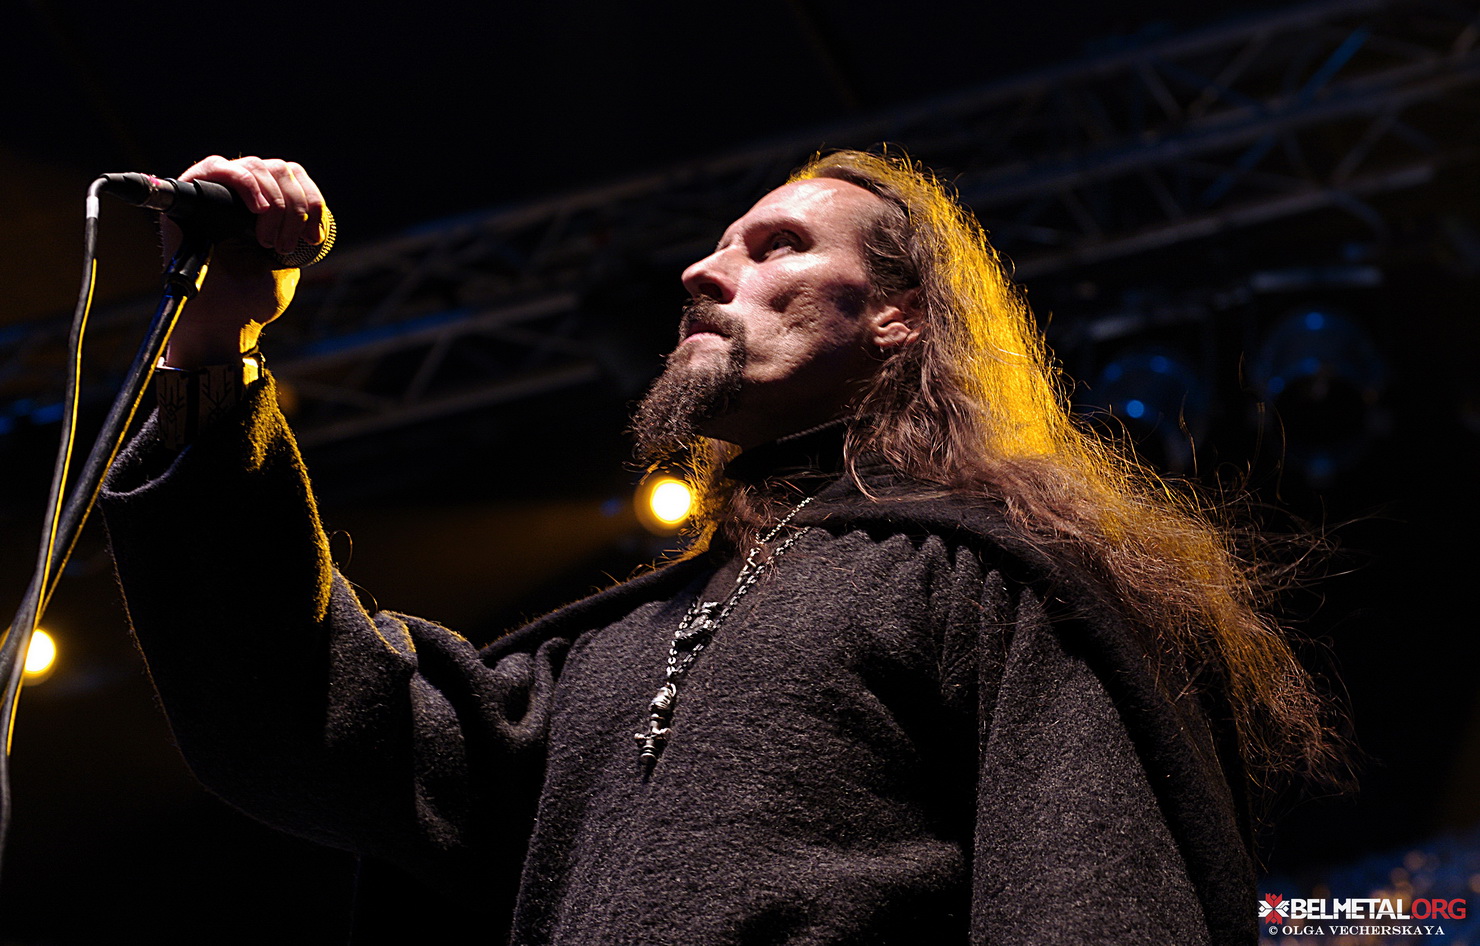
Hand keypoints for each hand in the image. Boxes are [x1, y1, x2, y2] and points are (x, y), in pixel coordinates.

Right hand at [161, 156, 328, 367]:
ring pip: (255, 166)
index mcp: (264, 209)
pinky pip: (215, 167)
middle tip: (289, 244)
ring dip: (274, 202)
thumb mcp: (287, 259)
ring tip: (270, 241)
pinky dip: (244, 182)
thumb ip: (295, 227)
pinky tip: (258, 209)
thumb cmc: (252, 298)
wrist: (223, 321)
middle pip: (277, 168)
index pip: (294, 176)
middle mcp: (239, 196)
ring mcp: (214, 194)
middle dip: (295, 206)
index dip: (312, 200)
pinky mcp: (188, 197)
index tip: (315, 236)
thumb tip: (307, 206)